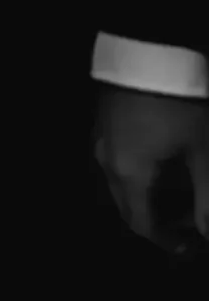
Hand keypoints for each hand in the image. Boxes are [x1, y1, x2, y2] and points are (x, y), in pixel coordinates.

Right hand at [94, 85, 208, 252]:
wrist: (149, 53)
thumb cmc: (179, 107)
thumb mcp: (202, 152)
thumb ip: (206, 197)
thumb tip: (208, 232)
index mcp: (129, 174)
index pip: (141, 223)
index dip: (166, 241)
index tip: (191, 247)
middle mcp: (107, 162)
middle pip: (127, 205)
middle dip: (158, 219)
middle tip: (190, 221)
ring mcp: (101, 141)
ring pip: (121, 183)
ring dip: (149, 196)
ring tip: (182, 192)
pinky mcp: (104, 123)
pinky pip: (117, 162)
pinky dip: (139, 175)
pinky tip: (163, 164)